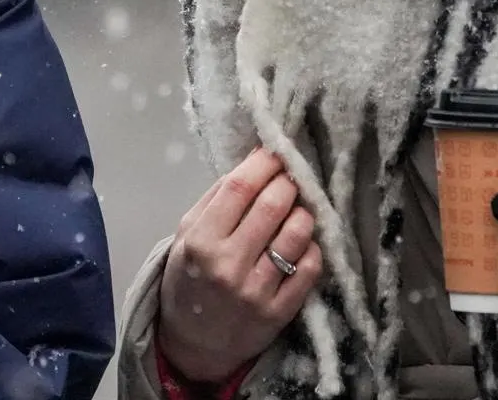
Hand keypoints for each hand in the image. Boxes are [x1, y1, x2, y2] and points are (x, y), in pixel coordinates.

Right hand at [156, 149, 323, 384]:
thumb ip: (217, 197)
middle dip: (287, 183)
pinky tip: (299, 244)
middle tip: (288, 181)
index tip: (274, 155)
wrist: (193, 343)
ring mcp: (256, 291)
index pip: (240, 187)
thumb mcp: (187, 234)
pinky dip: (310, 247)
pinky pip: (310, 266)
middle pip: (273, 204)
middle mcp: (228, 266)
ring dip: (303, 212)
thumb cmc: (190, 278)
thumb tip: (256, 160)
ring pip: (297, 233)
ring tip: (296, 211)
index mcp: (200, 242)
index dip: (264, 163)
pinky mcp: (279, 312)